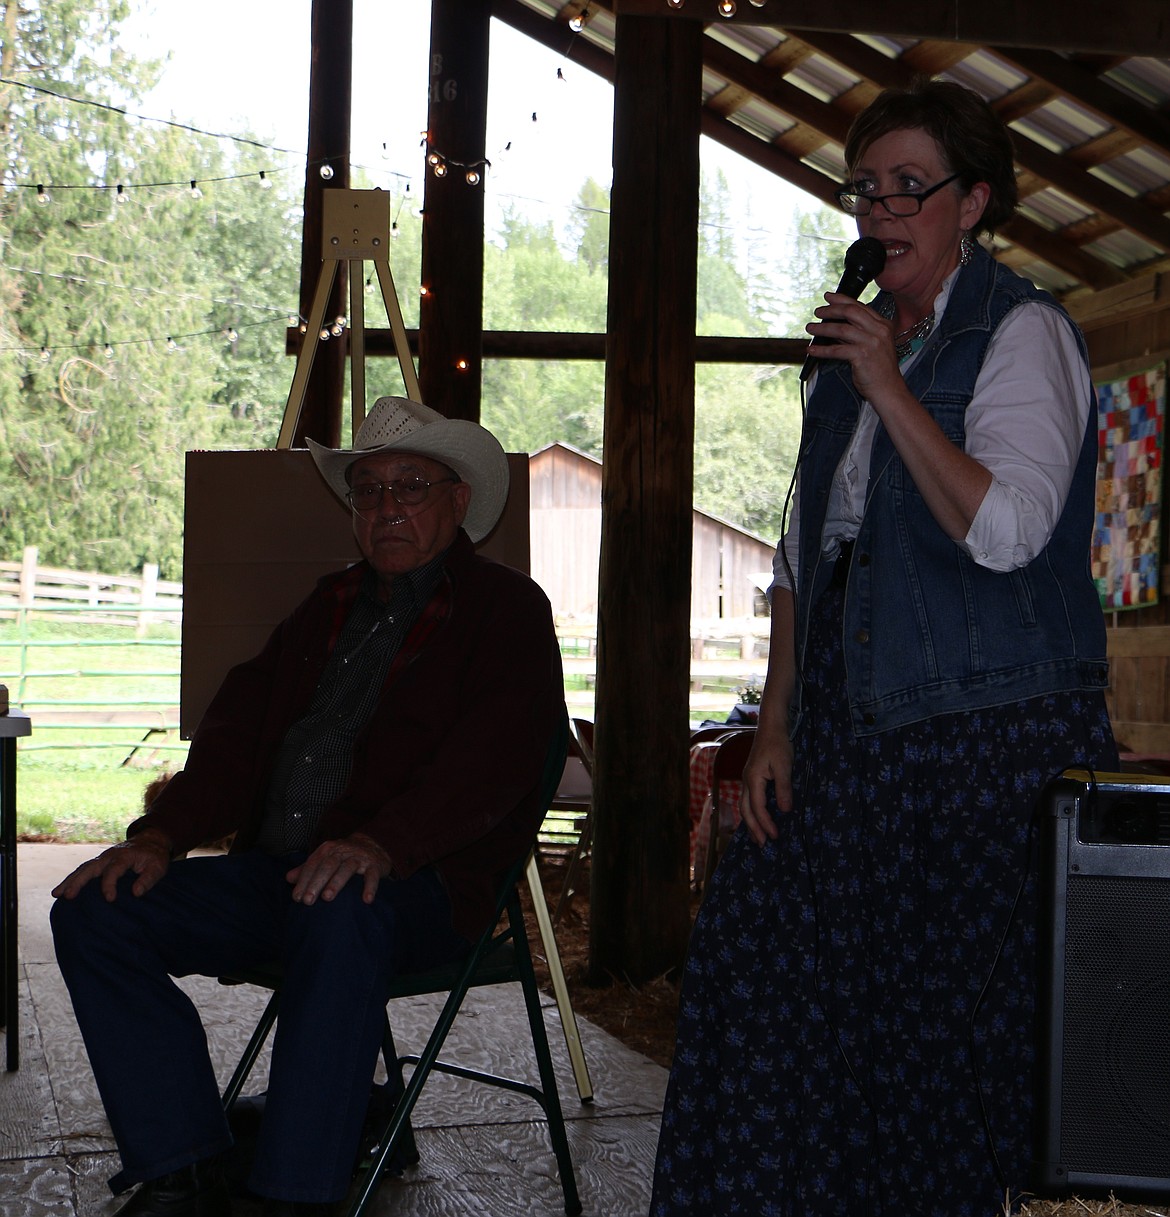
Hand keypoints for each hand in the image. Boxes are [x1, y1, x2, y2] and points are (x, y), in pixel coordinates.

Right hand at [51, 829, 173, 901]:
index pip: (113, 871)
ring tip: (56, 894)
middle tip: (67, 896)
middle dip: (78, 882)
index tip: (110, 899)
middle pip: (90, 868)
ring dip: (69, 881)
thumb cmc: (154, 856)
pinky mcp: (99, 862)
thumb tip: (136, 893)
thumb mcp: (158, 867)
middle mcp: (109, 856)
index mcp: (124, 856)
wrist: (150, 841)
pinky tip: (62, 890)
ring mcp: (102, 858)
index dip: (110, 885)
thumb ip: (148, 879)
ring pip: (83, 869)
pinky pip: (83, 870)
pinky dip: (72, 879)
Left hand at [286, 833, 393, 905]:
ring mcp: (359, 857)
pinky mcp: (374, 865)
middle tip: (307, 901)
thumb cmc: (343, 856)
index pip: (313, 864)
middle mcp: (342, 851)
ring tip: (327, 898)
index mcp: (328, 849)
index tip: (296, 897)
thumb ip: (307, 868)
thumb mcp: (325, 858)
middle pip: (328, 866)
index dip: (304, 880)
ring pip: (347, 869)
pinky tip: (366, 900)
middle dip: (316, 883)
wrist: (373, 844)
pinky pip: (372, 876)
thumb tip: (288, 878)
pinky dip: (370, 887)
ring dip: (336, 883)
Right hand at [738, 728, 793, 846]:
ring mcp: (747, 779)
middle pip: (746, 810)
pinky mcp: (752, 777)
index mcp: (753, 780)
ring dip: (750, 823)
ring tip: (757, 837)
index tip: (775, 836)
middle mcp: (746, 781)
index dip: (766, 824)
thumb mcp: (784, 766)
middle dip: (753, 829)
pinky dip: (752, 812)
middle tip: (762, 845)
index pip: (758, 808)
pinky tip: (758, 817)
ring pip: (744, 806)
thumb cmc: (778, 744)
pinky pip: (748, 799)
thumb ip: (783, 789)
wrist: (771, 727)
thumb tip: (784, 811)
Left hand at [807, 292, 902, 401]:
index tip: (828, 297)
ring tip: (810, 328)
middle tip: (817, 311)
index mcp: (883, 324)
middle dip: (831, 310)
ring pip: (841, 329)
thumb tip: (834, 326)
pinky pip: (836, 350)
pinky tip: (812, 350)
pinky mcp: (862, 356)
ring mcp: (871, 342)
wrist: (888, 389)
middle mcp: (879, 330)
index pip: (860, 306)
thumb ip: (855, 334)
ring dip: (822, 328)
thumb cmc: (879, 370)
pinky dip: (821, 350)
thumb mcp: (872, 346)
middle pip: (850, 312)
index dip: (842, 300)